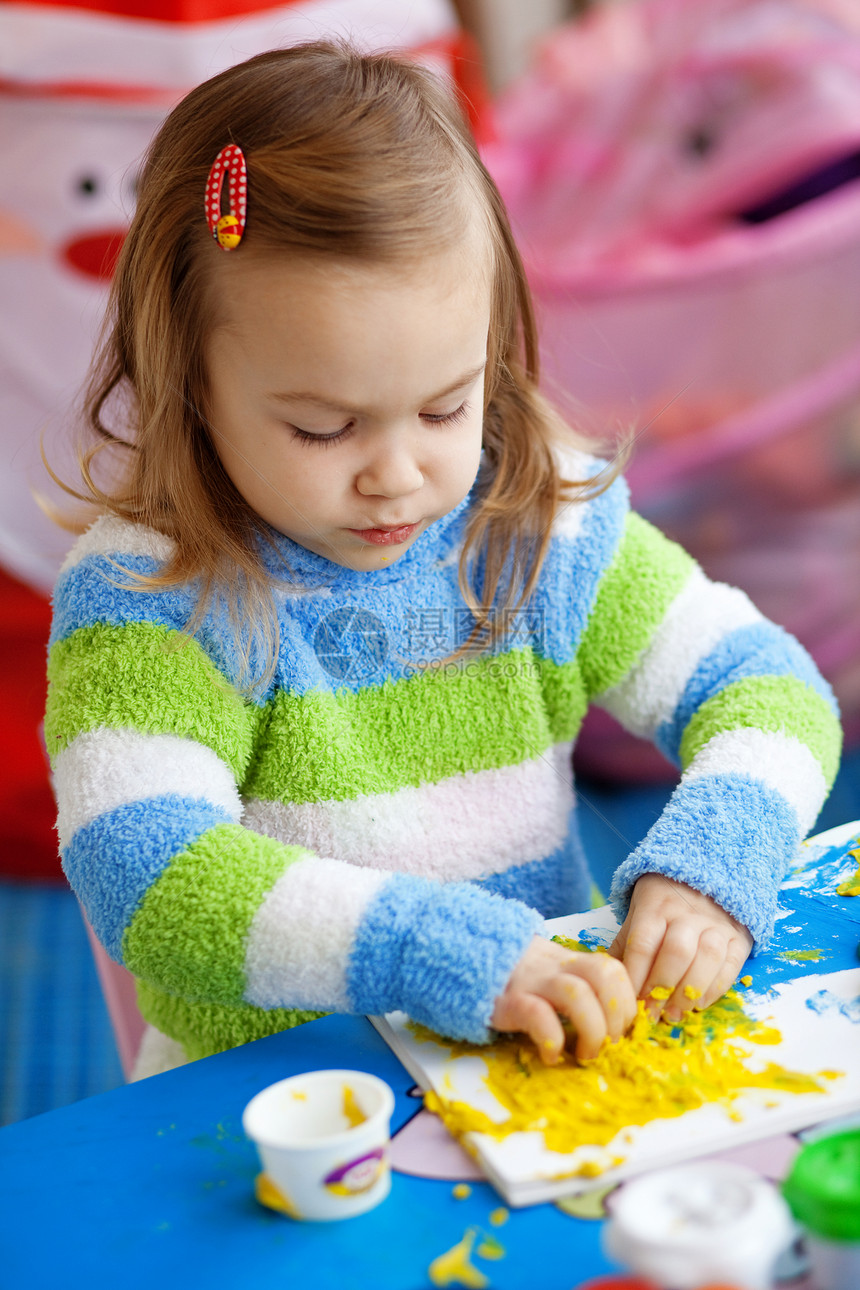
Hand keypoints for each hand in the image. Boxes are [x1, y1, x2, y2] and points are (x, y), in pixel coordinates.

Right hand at [491, 935, 637, 1063]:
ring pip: (577, 994)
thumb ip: (577, 989)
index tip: (623, 1030)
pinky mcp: (507, 1000)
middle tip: (608, 1045)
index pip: (613, 969)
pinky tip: (550, 1055)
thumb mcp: (549, 975)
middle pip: (604, 976)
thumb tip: (613, 1024)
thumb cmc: (513, 978)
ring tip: (585, 1054)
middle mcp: (555, 968)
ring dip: (592, 1029)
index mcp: (569, 962)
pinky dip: (552, 1039)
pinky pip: (537, 1014)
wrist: (463, 958)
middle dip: (617, 1016)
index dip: (627, 1001)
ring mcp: (531, 981)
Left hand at [608, 874, 752, 1021]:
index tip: (629, 1002)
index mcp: (655, 906)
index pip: (643, 944)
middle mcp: (687, 913)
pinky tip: (698, 1004)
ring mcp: (716, 924)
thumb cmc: (663, 901)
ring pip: (707, 958)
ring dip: (689, 992)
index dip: (636, 977)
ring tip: (673, 1014)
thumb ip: (625, 944)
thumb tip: (607, 980)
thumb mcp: (638, 912)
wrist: (706, 875)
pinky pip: (731, 964)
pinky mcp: (738, 936)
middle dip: (662, 988)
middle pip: (676, 952)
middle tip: (651, 1014)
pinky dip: (715, 989)